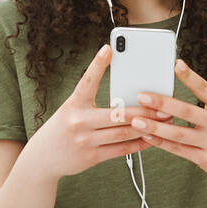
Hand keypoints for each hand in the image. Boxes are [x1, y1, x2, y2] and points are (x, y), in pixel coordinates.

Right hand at [27, 43, 162, 181]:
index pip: (87, 81)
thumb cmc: (62, 130)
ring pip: (124, 132)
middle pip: (118, 113)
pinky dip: (139, 143)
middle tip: (164, 105)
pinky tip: (151, 138)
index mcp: (73, 105)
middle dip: (145, 110)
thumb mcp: (71, 112)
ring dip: (148, 126)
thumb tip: (126, 99)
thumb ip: (93, 105)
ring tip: (164, 120)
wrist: (42, 159)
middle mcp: (78, 121)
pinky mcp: (92, 157)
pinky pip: (122, 149)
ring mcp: (85, 141)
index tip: (108, 48)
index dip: (97, 64)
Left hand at [129, 54, 206, 178]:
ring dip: (156, 126)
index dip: (191, 77)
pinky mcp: (204, 159)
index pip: (205, 89)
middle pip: (187, 112)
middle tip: (141, 96)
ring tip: (136, 120)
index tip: (176, 64)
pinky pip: (179, 150)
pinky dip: (161, 143)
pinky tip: (145, 135)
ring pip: (179, 133)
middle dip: (163, 103)